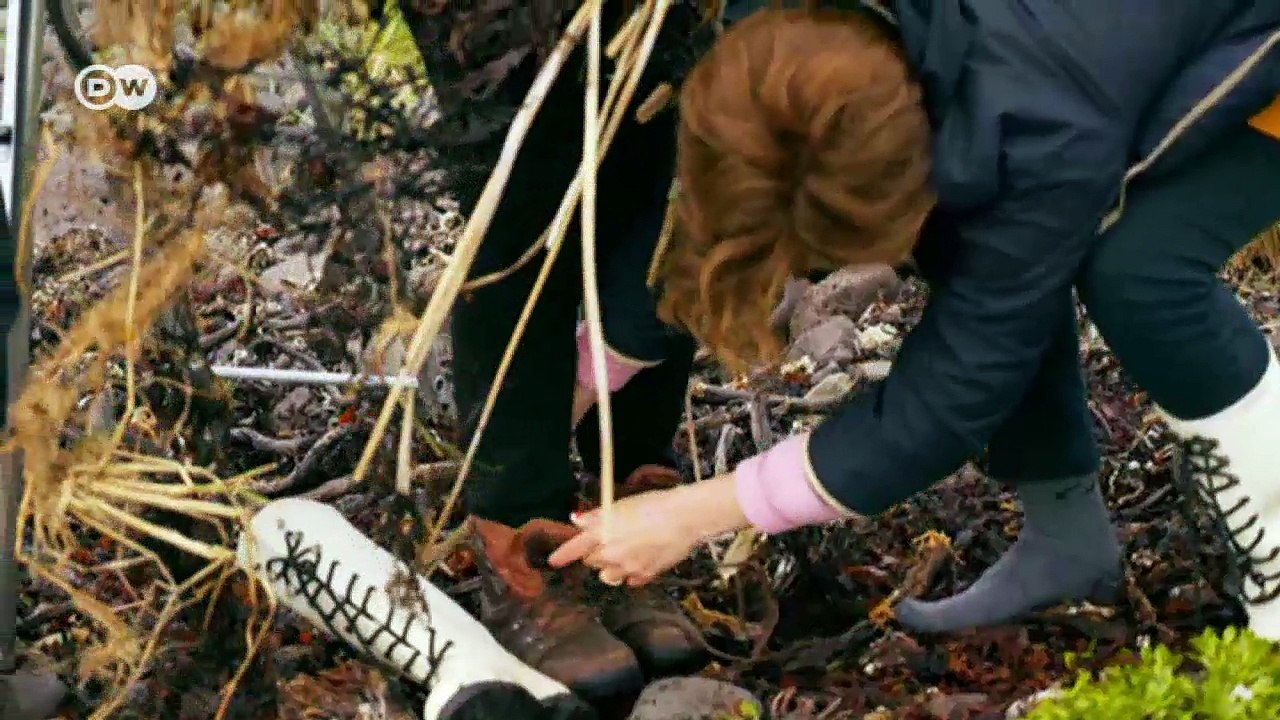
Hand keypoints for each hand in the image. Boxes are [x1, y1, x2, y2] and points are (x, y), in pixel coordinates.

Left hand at [548, 474, 749, 585]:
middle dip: (596, 554)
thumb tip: (576, 520)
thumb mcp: (621, 505)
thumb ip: (597, 516)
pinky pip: (631, 581)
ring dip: (611, 568)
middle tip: (609, 541)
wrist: (685, 518)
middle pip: (592, 562)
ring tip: (624, 555)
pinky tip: (641, 561)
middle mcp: (611, 554)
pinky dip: (632, 574)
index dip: (561, 555)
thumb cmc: (653, 505)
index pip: (574, 548)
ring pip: (608, 576)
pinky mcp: (646, 576)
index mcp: (602, 534)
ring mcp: (628, 568)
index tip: (552, 562)